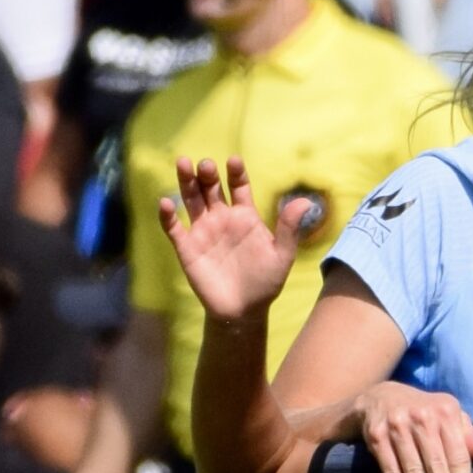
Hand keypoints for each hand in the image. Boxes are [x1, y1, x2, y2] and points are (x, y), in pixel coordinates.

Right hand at [158, 157, 300, 326]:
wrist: (243, 311)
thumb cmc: (265, 282)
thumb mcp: (282, 255)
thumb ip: (289, 229)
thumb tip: (307, 201)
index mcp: (245, 215)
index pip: (238, 186)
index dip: (236, 173)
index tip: (234, 161)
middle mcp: (221, 217)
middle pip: (211, 187)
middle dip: (208, 174)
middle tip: (206, 165)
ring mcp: (203, 230)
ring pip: (191, 199)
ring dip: (186, 182)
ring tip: (183, 164)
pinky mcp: (187, 247)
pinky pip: (173, 227)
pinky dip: (167, 215)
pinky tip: (165, 202)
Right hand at [353, 380, 472, 472]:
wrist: (380, 397)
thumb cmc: (423, 412)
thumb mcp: (446, 414)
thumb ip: (465, 432)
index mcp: (445, 411)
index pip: (457, 453)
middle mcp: (422, 416)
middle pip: (436, 464)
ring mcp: (398, 426)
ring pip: (413, 470)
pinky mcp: (377, 436)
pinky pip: (390, 469)